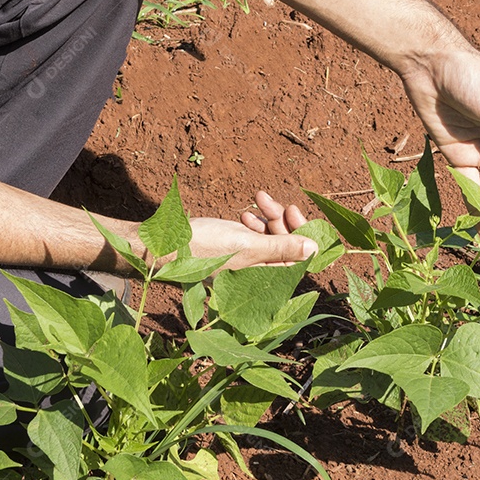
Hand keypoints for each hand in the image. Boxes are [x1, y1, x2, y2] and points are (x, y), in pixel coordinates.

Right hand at [186, 192, 314, 268]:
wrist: (165, 245)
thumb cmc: (203, 249)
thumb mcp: (246, 246)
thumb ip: (281, 248)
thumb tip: (315, 248)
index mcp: (265, 279)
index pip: (299, 258)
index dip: (301, 232)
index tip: (292, 210)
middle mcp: (260, 273)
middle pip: (287, 244)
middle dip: (281, 220)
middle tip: (268, 201)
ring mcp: (249, 261)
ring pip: (272, 236)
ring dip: (268, 217)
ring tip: (256, 201)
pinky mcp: (238, 251)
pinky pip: (257, 236)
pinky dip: (256, 222)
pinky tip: (246, 213)